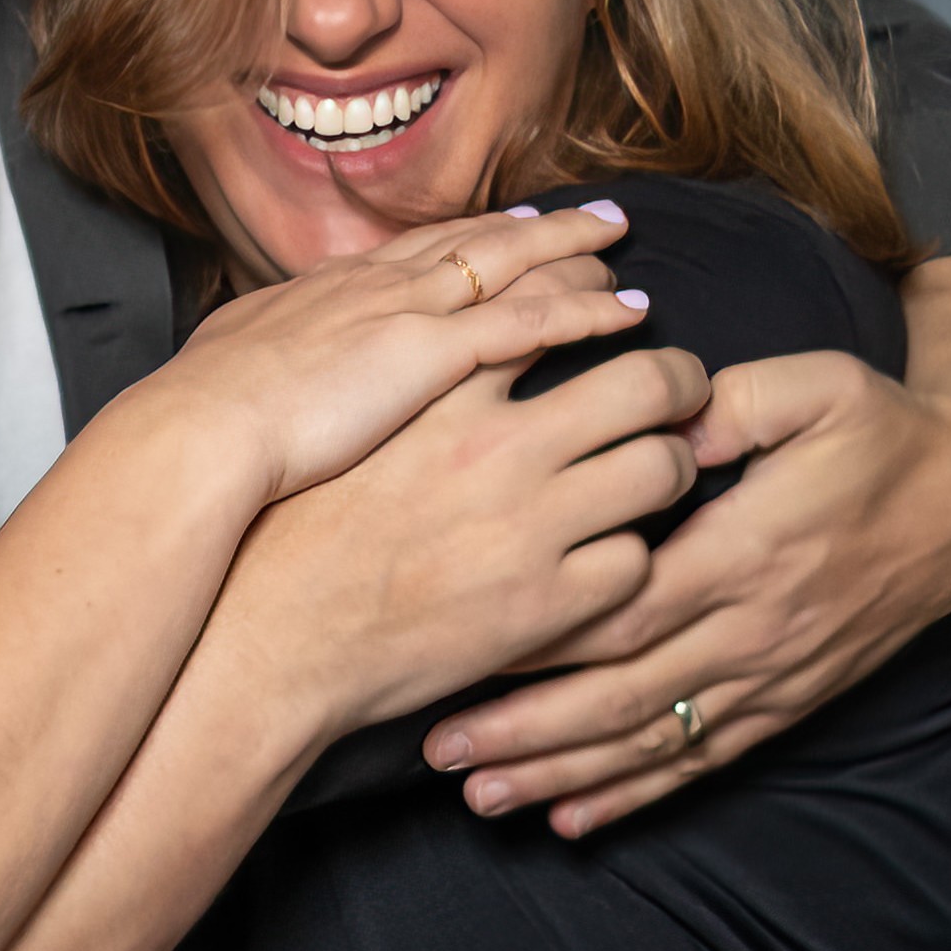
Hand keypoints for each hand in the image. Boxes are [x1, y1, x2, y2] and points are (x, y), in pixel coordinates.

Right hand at [143, 204, 639, 500]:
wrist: (197, 437)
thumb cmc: (200, 420)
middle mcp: (377, 286)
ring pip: (516, 270)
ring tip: (624, 254)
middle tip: (589, 218)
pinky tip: (628, 312)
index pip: (416, 252)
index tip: (511, 226)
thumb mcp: (228, 370)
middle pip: (477, 244)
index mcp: (329, 290)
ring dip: (576, 258)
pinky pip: (532, 322)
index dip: (470, 237)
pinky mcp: (437, 353)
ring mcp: (409, 314)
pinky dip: (584, 310)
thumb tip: (249, 365)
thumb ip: (262, 361)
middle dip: (538, 230)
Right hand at [217, 341, 713, 737]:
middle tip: (685, 394)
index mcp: (445, 391)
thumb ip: (420, 377)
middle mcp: (497, 448)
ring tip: (656, 476)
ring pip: (662, 471)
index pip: (561, 315)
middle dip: (681, 383)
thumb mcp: (352, 426)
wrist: (265, 640)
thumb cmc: (291, 534)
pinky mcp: (543, 605)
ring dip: (669, 470)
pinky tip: (603, 560)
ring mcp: (528, 528)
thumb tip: (474, 342)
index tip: (623, 317)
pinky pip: (635, 564)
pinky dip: (629, 561)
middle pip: (645, 381)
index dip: (604, 309)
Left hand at [421, 343, 950, 834]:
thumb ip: (732, 404)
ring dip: (566, 775)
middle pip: (621, 697)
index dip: (541, 642)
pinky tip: (574, 817)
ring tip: (484, 797)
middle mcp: (755, 631)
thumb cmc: (881, 433)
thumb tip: (661, 423)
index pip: (624, 613)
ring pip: (654, 743)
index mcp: (747, 555)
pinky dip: (636, 794)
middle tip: (441, 751)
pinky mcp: (788, 701)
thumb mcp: (816, 387)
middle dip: (527, 731)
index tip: (462, 656)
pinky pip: (702, 759)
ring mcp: (773, 676)